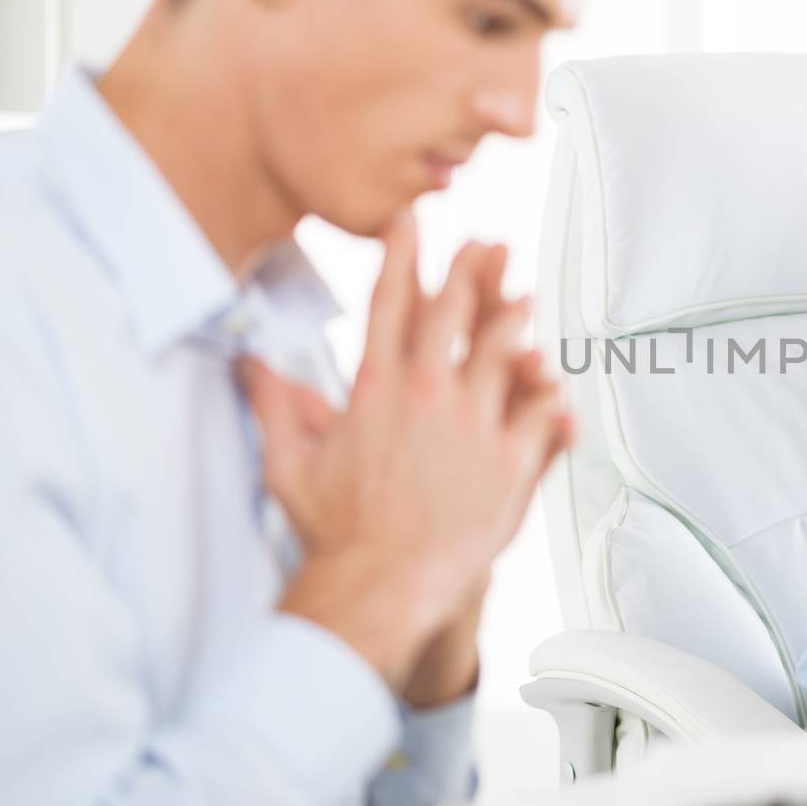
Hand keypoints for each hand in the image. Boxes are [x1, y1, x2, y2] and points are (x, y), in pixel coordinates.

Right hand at [241, 213, 572, 687]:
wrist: (383, 583)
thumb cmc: (336, 532)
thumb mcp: (290, 465)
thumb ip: (275, 407)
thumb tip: (250, 365)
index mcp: (377, 388)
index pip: (391, 303)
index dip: (405, 255)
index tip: (415, 222)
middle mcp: (428, 393)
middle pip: (455, 312)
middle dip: (472, 270)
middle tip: (490, 242)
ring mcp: (474, 423)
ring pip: (506, 351)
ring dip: (516, 319)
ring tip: (526, 296)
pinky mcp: (511, 458)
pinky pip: (541, 413)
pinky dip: (549, 398)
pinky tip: (556, 386)